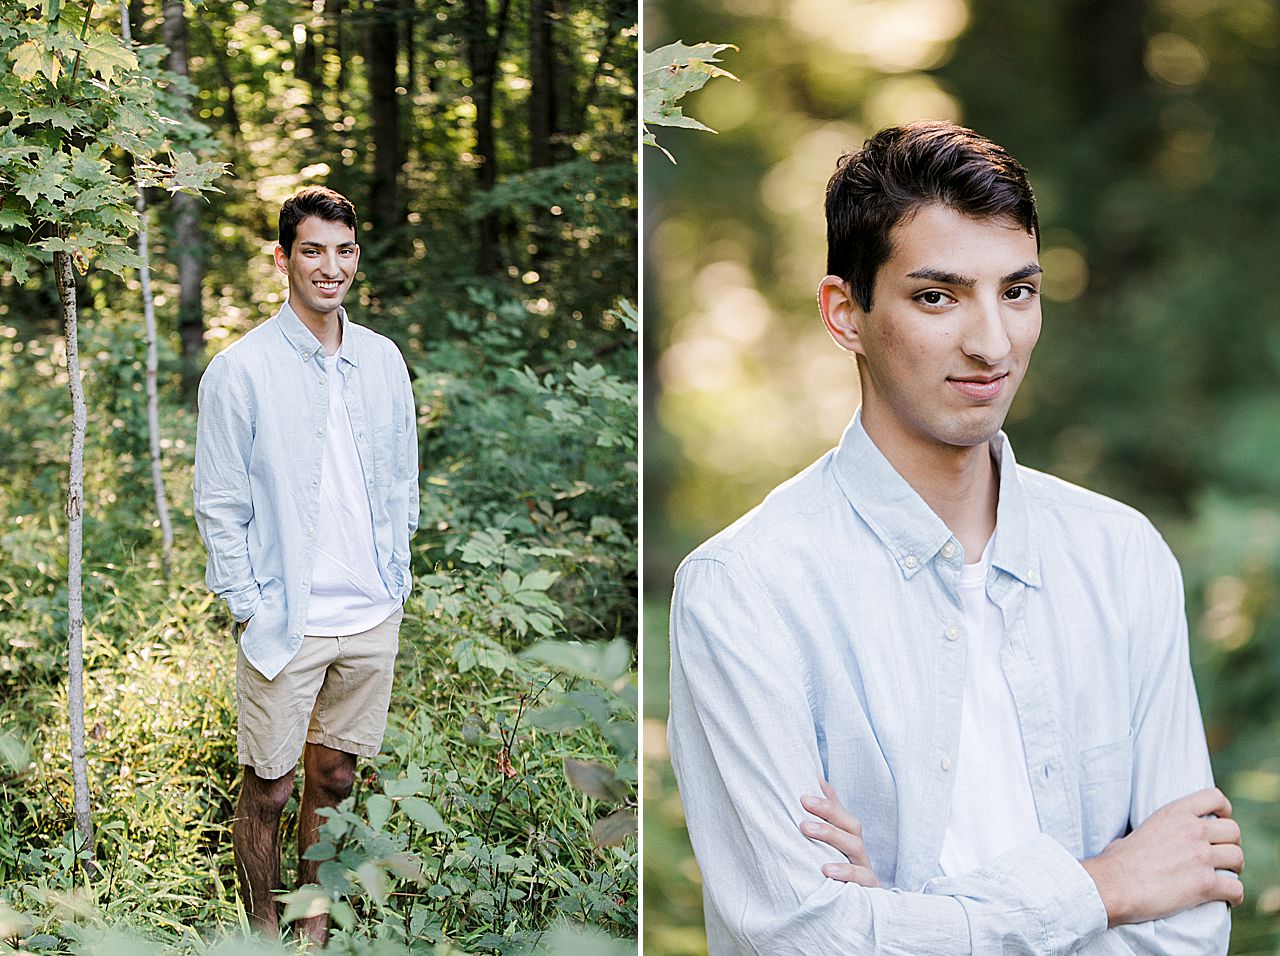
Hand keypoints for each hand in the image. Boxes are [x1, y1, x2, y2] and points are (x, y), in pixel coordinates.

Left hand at [799, 779, 879, 886]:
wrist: (859, 916)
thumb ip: (825, 818)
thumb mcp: (829, 848)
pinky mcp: (869, 889)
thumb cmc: (839, 875)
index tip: (806, 786)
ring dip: (831, 835)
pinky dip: (847, 872)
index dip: (826, 799)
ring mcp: (865, 869)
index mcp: (848, 838)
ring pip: (855, 846)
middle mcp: (858, 851)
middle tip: (803, 801)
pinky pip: (864, 878)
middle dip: (827, 811)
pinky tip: (827, 870)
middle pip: (850, 825)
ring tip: (806, 828)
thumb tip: (815, 780)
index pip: (840, 813)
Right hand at [1081, 787, 1243, 925]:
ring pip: (1238, 858)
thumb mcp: (1136, 830)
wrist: (1114, 884)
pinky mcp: (1205, 884)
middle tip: (1223, 855)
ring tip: (1226, 876)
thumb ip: (1156, 830)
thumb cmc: (1117, 861)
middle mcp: (1192, 830)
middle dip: (1231, 843)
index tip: (1222, 820)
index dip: (1224, 809)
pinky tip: (1229, 899)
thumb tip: (1148, 841)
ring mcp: (1200, 856)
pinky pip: (1236, 888)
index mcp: (1174, 813)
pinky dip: (1235, 896)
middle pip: (1233, 830)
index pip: (1214, 797)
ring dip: (1234, 869)